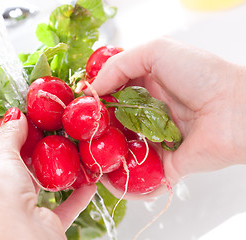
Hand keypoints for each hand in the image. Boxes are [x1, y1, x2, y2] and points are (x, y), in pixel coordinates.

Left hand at [0, 114, 95, 239]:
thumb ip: (7, 136)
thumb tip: (15, 118)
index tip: (1, 120)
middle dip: (16, 149)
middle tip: (30, 129)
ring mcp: (7, 219)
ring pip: (26, 188)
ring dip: (44, 171)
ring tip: (55, 149)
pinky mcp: (34, 228)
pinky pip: (54, 208)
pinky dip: (70, 196)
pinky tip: (83, 183)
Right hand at [87, 37, 245, 197]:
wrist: (237, 109)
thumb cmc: (202, 75)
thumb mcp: (157, 52)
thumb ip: (119, 65)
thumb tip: (92, 89)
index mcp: (146, 87)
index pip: (111, 95)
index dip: (93, 101)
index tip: (77, 108)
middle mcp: (149, 114)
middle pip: (113, 125)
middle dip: (94, 131)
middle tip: (78, 135)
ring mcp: (156, 140)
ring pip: (123, 151)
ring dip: (104, 157)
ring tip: (86, 159)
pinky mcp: (166, 164)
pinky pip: (142, 176)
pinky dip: (125, 184)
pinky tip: (107, 182)